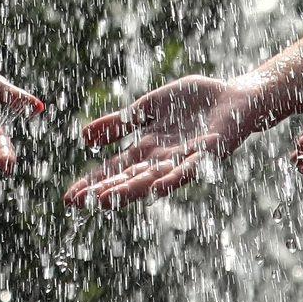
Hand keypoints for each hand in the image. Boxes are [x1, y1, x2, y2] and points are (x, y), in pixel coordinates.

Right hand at [65, 73, 278, 208]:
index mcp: (147, 149)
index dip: (91, 183)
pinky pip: (190, 168)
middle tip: (77, 204)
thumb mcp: (147, 108)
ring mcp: (184, 158)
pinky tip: (158, 187)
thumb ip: (119, 123)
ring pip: (154, 178)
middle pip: (128, 179)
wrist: (234, 97)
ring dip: (131, 190)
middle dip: (103, 191)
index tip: (68, 198)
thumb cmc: (193, 102)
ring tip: (106, 201)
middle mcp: (162, 159)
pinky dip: (174, 178)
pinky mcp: (208, 152)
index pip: (113, 170)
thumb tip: (82, 137)